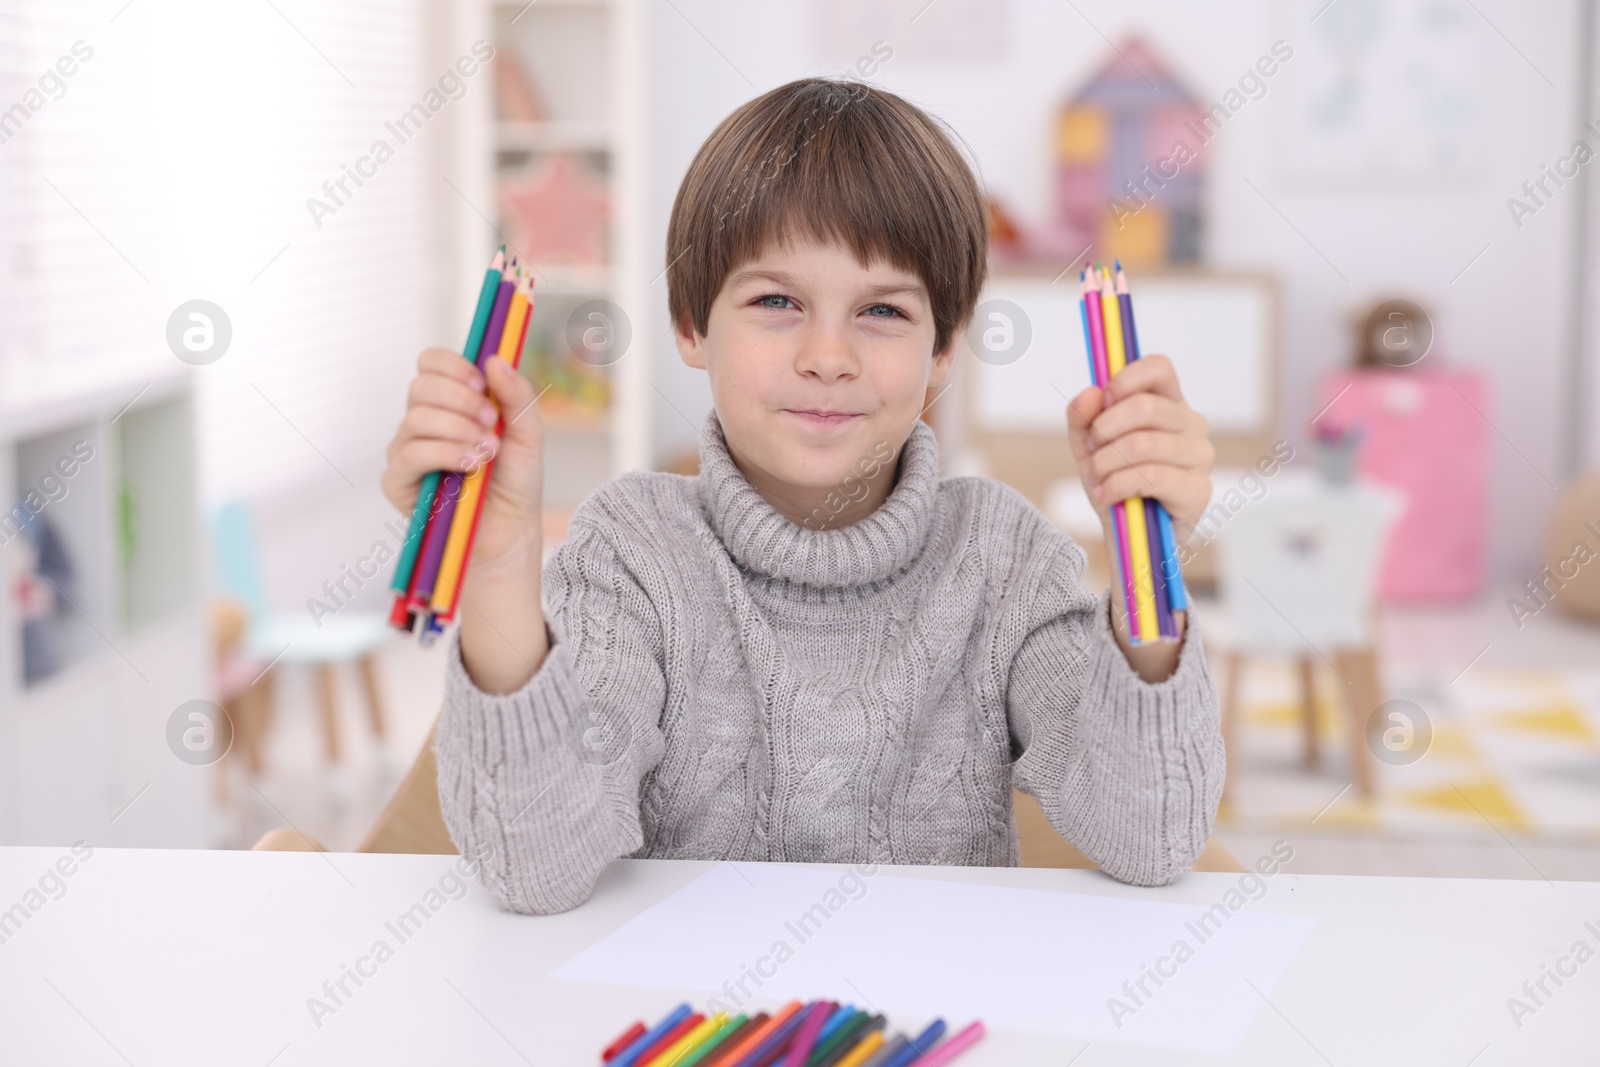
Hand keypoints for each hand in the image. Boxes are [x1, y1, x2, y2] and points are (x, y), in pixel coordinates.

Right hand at [381, 348, 543, 572]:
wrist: (510, 531)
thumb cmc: (515, 482)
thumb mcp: (527, 434)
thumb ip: (516, 396)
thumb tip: (494, 359)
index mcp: (448, 403)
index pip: (430, 363)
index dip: (453, 366)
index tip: (482, 384)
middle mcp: (422, 422)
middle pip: (420, 387)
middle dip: (462, 400)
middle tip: (492, 422)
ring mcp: (406, 450)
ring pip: (416, 419)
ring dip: (458, 429)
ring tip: (488, 451)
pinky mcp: (397, 482)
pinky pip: (410, 454)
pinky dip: (445, 454)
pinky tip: (471, 466)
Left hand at [1065, 354, 1212, 536]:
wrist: (1127, 535)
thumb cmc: (1115, 482)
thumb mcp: (1088, 447)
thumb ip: (1083, 417)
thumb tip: (1091, 392)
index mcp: (1169, 403)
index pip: (1159, 368)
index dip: (1126, 379)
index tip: (1103, 399)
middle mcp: (1191, 424)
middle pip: (1146, 406)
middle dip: (1104, 430)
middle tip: (1091, 451)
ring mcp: (1200, 456)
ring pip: (1143, 444)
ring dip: (1106, 463)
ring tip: (1097, 478)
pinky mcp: (1198, 490)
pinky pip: (1151, 477)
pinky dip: (1117, 485)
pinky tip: (1105, 495)